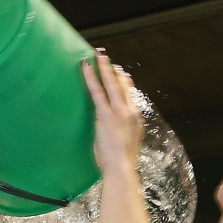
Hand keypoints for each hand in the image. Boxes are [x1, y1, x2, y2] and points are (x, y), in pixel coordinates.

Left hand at [83, 49, 144, 175]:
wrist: (122, 167)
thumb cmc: (122, 161)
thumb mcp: (128, 142)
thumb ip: (124, 130)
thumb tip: (115, 127)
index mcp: (136, 118)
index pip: (130, 95)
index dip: (125, 82)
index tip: (120, 73)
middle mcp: (130, 111)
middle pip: (123, 86)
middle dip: (114, 70)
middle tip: (106, 57)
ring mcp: (119, 112)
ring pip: (112, 84)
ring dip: (104, 68)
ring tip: (98, 55)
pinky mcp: (106, 114)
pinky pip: (97, 91)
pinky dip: (91, 77)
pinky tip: (85, 67)